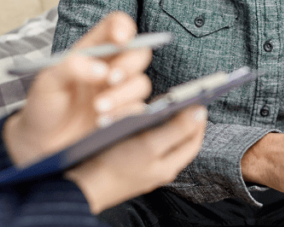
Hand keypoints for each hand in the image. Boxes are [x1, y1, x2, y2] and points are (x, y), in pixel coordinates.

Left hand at [2, 12, 151, 165]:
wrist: (42, 143)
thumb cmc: (45, 105)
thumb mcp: (48, 82)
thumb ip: (70, 68)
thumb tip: (101, 70)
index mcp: (92, 50)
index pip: (115, 26)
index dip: (123, 27)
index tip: (120, 40)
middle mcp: (110, 68)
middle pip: (138, 52)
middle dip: (128, 65)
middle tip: (110, 79)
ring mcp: (119, 92)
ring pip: (141, 83)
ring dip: (122, 94)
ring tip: (98, 108)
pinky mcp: (123, 115)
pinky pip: (138, 110)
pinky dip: (123, 115)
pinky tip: (102, 122)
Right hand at [66, 105, 207, 213]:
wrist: (82, 185)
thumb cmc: (114, 166)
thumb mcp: (149, 145)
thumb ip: (177, 129)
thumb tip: (201, 112)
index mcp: (170, 165)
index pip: (194, 139)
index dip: (198, 118)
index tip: (198, 97)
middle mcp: (160, 167)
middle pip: (180, 139)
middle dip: (182, 118)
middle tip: (179, 98)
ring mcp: (145, 166)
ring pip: (162, 139)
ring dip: (163, 121)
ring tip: (160, 105)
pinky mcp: (130, 162)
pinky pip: (145, 141)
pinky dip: (146, 128)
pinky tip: (139, 118)